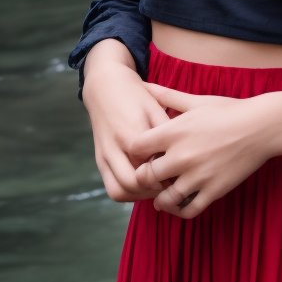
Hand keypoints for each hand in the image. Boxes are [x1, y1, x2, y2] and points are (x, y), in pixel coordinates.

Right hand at [82, 54, 172, 203]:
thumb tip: (182, 156)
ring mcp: (104, 156)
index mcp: (130, 134)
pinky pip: (112, 187)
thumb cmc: (135, 95)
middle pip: (133, 184)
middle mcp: (113, 148)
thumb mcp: (155, 108)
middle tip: (170, 184)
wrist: (105, 86)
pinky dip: (128, 192)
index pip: (150, 167)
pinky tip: (143, 184)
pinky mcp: (99, 160)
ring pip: (119, 192)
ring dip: (139, 195)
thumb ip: (167, 131)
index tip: (182, 173)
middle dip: (153, 189)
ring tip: (156, 186)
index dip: (168, 175)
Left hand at [127, 83, 275, 219]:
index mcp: (174, 132)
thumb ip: (167, 96)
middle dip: (146, 177)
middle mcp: (182, 156)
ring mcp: (198, 176)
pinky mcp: (214, 191)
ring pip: (165, 199)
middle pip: (145, 176)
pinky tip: (180, 203)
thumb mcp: (196, 101)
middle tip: (151, 177)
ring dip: (161, 199)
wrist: (262, 127)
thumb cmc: (228, 111)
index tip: (143, 153)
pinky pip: (188, 210)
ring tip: (162, 196)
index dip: (135, 152)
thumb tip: (145, 84)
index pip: (135, 148)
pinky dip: (180, 210)